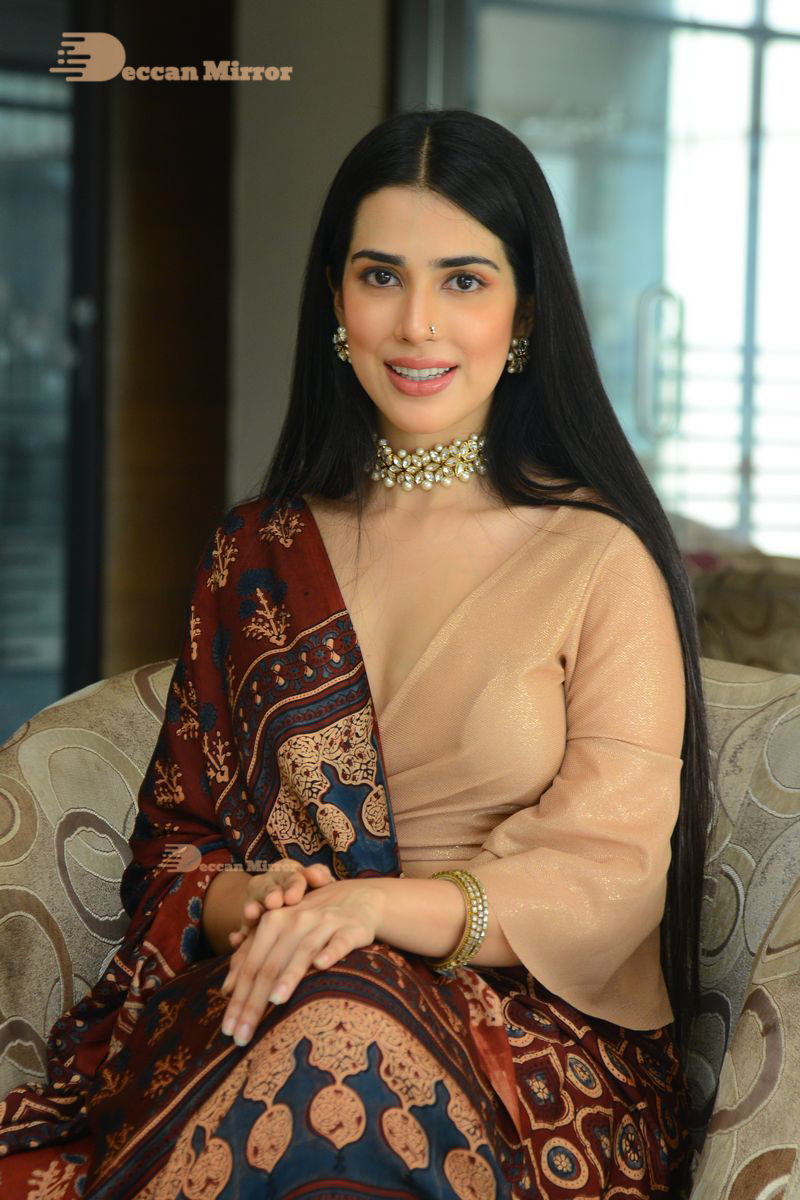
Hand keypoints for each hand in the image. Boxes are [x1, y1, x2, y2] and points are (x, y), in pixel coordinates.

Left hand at [219, 878, 383, 1046]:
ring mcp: (324, 923)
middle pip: (270, 964)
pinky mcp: (351, 929)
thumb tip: (226, 990)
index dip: (238, 999)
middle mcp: (296, 920)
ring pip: (303, 951)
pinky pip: (339, 942)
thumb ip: (252, 956)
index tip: (227, 1031)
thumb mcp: (280, 932)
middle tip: (242, 1036)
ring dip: (289, 975)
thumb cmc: (311, 922)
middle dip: (254, 1003)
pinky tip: (321, 966)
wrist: (357, 898)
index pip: (250, 966)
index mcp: (273, 922)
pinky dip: (330, 953)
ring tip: (275, 1001)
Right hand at [228, 861, 335, 949]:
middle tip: (274, 902)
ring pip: (253, 903)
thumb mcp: (318, 884)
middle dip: (271, 894)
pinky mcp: (247, 924)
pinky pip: (241, 929)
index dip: (293, 886)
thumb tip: (320, 875)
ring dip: (252, 908)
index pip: (291, 875)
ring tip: (252, 913)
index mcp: (287, 871)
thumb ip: (320, 878)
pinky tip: (236, 939)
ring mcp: (255, 902)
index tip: (294, 897)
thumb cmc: (311, 894)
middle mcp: (269, 884)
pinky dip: (239, 935)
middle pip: (269, 887)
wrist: (287, 905)